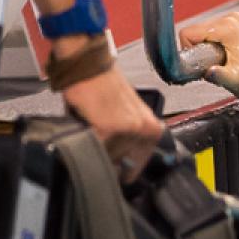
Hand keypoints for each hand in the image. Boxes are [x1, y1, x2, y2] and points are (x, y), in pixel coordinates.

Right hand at [60, 65, 163, 182]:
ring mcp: (127, 131)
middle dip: (108, 159)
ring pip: (106, 158)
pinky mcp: (108, 129)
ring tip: (92, 128)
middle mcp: (145, 131)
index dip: (124, 170)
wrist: (89, 67)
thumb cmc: (104, 88)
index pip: (139, 166)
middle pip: (121, 165)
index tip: (116, 171)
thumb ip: (129, 139)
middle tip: (99, 142)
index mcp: (153, 129)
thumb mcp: (127, 116)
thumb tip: (121, 164)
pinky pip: (93, 148)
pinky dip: (85, 141)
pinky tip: (85, 126)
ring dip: (95, 149)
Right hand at [180, 12, 238, 110]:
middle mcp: (234, 19)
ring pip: (207, 33)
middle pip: (197, 32)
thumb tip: (199, 71)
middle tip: (216, 69)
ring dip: (209, 50)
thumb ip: (213, 74)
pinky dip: (219, 47)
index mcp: (229, 27)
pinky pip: (219, 34)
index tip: (200, 66)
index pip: (188, 33)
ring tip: (226, 65)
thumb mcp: (232, 81)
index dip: (188, 52)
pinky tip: (231, 60)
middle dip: (200, 51)